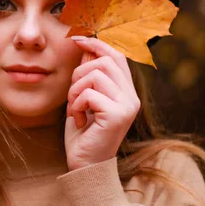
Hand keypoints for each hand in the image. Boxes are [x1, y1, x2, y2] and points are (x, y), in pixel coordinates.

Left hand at [64, 36, 140, 170]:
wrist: (85, 165)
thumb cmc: (83, 133)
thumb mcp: (83, 98)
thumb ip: (88, 75)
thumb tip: (85, 47)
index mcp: (126, 91)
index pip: (116, 56)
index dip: (96, 44)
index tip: (76, 40)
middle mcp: (131, 97)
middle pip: (105, 60)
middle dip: (79, 73)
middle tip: (73, 96)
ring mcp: (127, 106)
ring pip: (95, 74)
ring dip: (75, 90)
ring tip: (75, 109)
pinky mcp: (117, 116)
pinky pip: (89, 94)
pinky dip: (76, 105)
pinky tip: (79, 120)